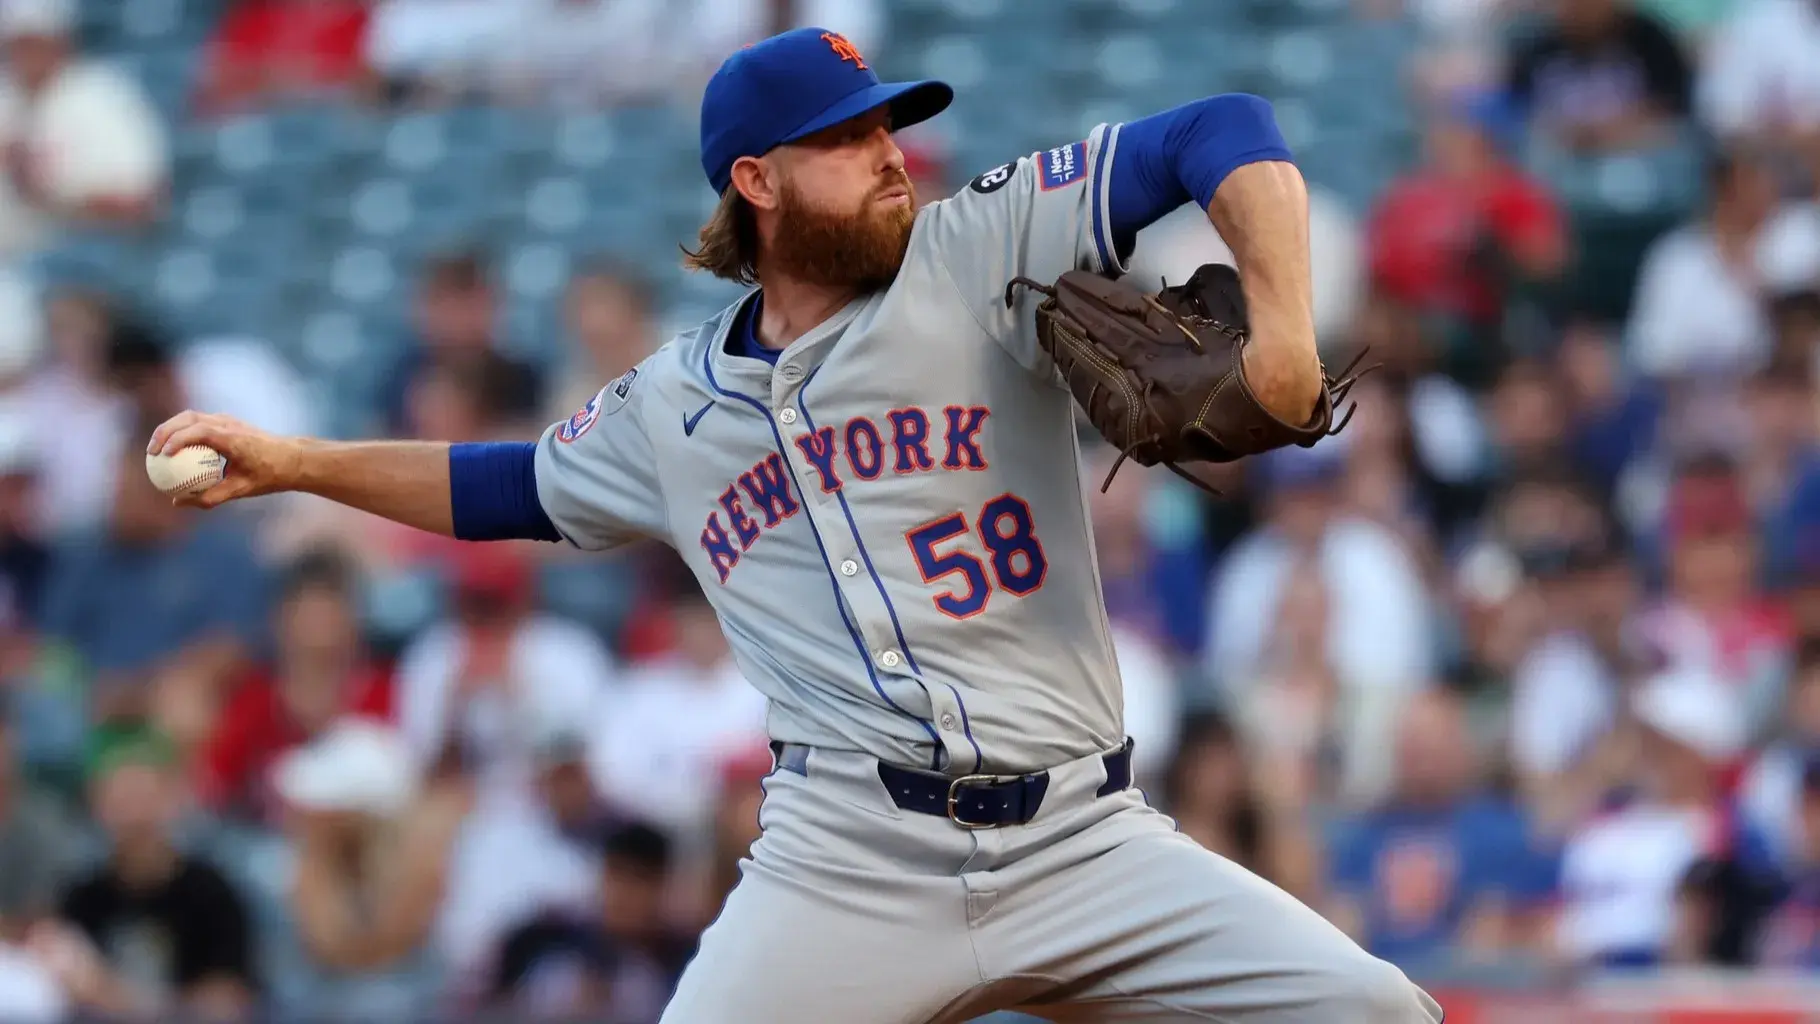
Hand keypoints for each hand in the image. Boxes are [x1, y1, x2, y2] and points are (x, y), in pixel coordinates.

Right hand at [147, 410, 305, 508]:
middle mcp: (228, 423)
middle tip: (151, 453)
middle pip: (188, 418)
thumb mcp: (241, 490)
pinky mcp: (226, 421)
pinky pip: (198, 422)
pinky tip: (173, 449)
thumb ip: (210, 498)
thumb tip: (177, 502)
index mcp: (233, 438)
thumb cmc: (269, 475)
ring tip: (156, 449)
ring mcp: (227, 419)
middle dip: (165, 432)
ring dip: (171, 429)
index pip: (199, 431)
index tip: (162, 456)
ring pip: (191, 416)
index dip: (177, 439)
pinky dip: (182, 431)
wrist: (293, 458)